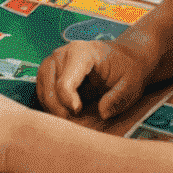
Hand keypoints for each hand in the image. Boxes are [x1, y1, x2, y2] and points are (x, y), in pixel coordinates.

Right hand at [36, 39, 152, 119]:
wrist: (124, 58)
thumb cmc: (127, 70)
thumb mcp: (131, 84)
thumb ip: (118, 98)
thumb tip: (102, 113)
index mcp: (82, 53)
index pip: (65, 81)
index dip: (68, 101)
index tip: (78, 112)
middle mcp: (62, 53)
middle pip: (49, 85)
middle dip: (58, 107)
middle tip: (73, 120)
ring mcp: (53, 60)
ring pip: (42, 87)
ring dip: (51, 106)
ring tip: (69, 117)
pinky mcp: (50, 69)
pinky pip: (42, 88)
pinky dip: (49, 102)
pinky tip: (64, 111)